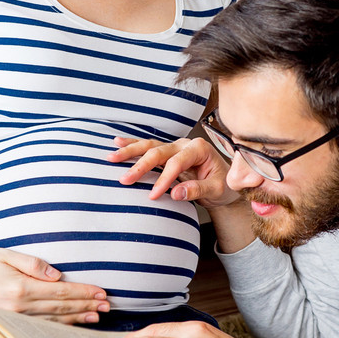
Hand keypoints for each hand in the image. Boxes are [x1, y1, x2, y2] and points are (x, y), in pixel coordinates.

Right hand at [0, 248, 108, 324]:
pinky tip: (70, 324)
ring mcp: (14, 319)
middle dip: (87, 306)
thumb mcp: (4, 254)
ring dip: (77, 318)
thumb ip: (32, 264)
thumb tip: (57, 275)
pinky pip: (40, 325)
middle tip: (108, 306)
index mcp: (21, 288)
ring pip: (53, 320)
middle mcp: (20, 308)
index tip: (102, 293)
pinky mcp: (9, 323)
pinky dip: (58, 325)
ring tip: (96, 316)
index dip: (84, 293)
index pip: (61, 292)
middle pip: (62, 307)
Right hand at [109, 136, 239, 208]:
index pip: (176, 163)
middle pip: (159, 152)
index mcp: (199, 149)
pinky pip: (149, 147)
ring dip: (130, 151)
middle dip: (141, 166)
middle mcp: (185, 144)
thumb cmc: (223, 185)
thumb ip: (197, 190)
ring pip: (150, 146)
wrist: (226, 182)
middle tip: (125, 179)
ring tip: (112, 156)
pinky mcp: (168, 152)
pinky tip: (118, 142)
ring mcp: (175, 146)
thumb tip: (175, 193)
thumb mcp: (216, 190)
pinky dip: (133, 144)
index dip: (164, 179)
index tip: (153, 195)